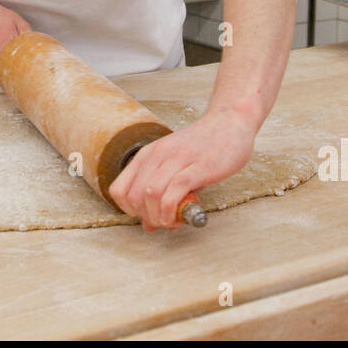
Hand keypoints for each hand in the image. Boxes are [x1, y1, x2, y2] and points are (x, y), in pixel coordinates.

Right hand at [0, 2, 31, 78]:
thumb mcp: (18, 22)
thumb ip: (29, 37)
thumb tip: (41, 50)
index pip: (15, 65)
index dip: (24, 70)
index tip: (31, 72)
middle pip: (7, 73)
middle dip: (16, 71)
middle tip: (22, 64)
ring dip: (6, 69)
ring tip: (7, 55)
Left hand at [108, 109, 256, 229]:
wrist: (229, 123)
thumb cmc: (203, 147)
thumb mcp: (175, 167)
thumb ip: (160, 194)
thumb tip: (149, 224)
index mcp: (148, 154)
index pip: (118, 190)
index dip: (128, 210)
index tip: (147, 215)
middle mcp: (158, 155)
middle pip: (133, 196)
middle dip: (145, 217)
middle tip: (163, 221)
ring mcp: (177, 159)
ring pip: (151, 194)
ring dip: (158, 217)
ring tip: (173, 221)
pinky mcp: (198, 167)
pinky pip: (174, 192)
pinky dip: (171, 211)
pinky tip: (178, 217)